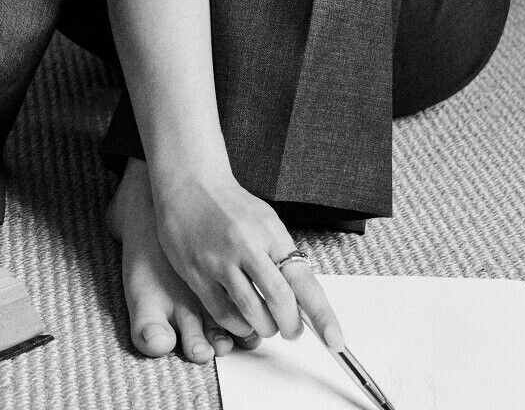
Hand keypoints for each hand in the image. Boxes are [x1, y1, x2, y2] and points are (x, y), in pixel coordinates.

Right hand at [148, 165, 348, 352]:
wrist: (188, 184)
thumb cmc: (230, 206)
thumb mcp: (267, 223)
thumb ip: (284, 258)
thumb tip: (303, 300)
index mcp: (271, 234)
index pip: (305, 283)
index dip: (323, 317)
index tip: (336, 341)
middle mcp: (247, 247)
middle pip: (280, 303)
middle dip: (291, 326)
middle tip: (292, 330)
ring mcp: (219, 261)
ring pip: (252, 313)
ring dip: (265, 328)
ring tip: (266, 324)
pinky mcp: (196, 274)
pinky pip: (224, 314)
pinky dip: (239, 325)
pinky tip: (241, 319)